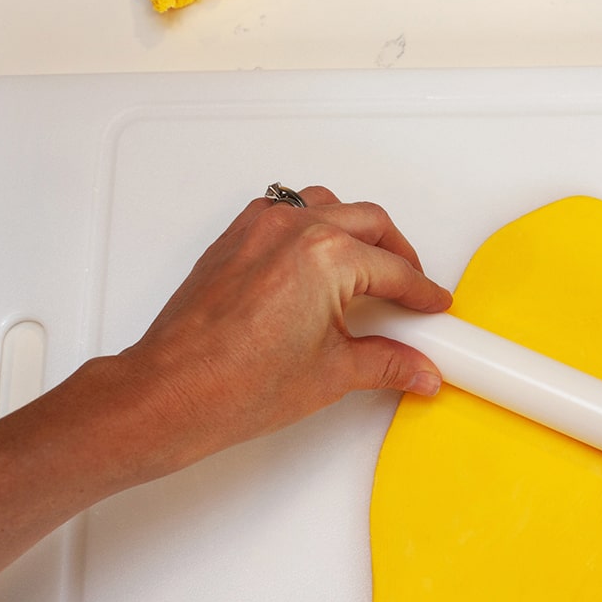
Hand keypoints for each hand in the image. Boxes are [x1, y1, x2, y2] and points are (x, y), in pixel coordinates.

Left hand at [105, 185, 452, 475]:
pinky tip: (318, 257)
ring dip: (357, 229)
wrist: (170, 395)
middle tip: (410, 289)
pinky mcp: (235, 237)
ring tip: (370, 267)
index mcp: (327, 256)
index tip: (432, 304)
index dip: (421, 292)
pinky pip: (286, 210)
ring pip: (328, 206)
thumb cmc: (233, 385)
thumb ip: (386, 363)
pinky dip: (312, 224)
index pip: (394, 270)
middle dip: (399, 254)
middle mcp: (294, 229)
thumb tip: (417, 369)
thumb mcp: (332, 375)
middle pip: (370, 224)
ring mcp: (260, 228)